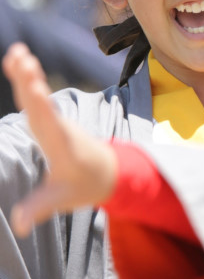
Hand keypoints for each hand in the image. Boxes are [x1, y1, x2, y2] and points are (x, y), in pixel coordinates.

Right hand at [2, 43, 117, 236]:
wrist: (110, 172)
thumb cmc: (85, 185)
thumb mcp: (63, 199)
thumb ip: (40, 208)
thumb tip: (20, 225)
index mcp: (60, 145)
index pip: (47, 123)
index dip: (39, 105)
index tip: (33, 86)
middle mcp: (58, 128)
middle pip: (40, 104)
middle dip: (31, 83)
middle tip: (21, 59)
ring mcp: (55, 121)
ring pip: (39, 96)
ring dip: (28, 75)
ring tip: (18, 53)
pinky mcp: (51, 119)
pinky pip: (37, 96)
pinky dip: (29, 79)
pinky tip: (19, 61)